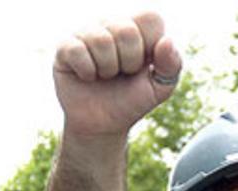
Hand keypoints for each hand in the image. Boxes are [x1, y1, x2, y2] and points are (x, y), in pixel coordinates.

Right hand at [53, 12, 181, 137]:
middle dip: (128, 62)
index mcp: (137, 27)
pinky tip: (87, 77)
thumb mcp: (160, 88)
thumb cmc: (131, 101)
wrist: (102, 126)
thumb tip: (166, 41)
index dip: (149, 47)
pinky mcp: (65, 48)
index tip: (143, 65)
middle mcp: (111, 24)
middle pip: (126, 31)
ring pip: (101, 40)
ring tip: (104, 76)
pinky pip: (77, 50)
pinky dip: (87, 71)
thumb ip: (172, 65)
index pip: (150, 18)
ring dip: (107, 69)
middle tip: (122, 74)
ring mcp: (87, 34)